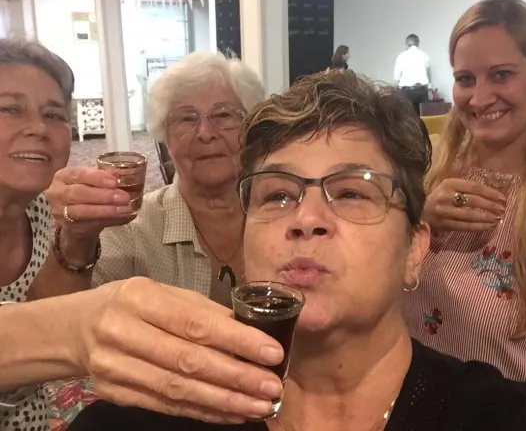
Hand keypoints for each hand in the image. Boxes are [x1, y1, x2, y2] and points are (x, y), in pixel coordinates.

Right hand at [46, 166, 133, 241]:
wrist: (78, 216)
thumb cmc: (87, 191)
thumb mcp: (93, 181)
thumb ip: (105, 178)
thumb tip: (123, 177)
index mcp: (63, 176)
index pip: (78, 174)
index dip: (96, 178)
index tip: (114, 182)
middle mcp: (57, 192)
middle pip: (78, 193)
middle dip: (103, 195)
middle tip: (124, 197)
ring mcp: (60, 211)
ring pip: (82, 211)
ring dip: (106, 210)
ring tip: (125, 209)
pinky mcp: (69, 226)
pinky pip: (89, 224)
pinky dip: (108, 220)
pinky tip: (122, 217)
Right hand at [73, 278, 284, 423]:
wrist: (73, 329)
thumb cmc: (128, 304)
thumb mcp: (161, 292)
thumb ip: (201, 310)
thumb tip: (249, 329)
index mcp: (139, 298)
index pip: (195, 323)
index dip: (237, 340)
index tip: (272, 352)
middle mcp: (123, 332)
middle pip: (189, 361)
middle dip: (237, 377)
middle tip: (272, 387)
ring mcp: (114, 368)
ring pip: (179, 389)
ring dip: (225, 401)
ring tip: (259, 405)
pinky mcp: (115, 394)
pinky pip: (166, 406)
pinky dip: (203, 411)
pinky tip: (231, 413)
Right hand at [424, 178, 506, 231]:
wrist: (418, 211)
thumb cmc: (439, 197)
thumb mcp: (449, 187)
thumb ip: (466, 188)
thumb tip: (492, 194)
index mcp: (449, 183)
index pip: (474, 187)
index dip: (490, 193)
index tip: (502, 198)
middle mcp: (446, 196)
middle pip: (474, 201)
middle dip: (491, 206)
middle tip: (502, 210)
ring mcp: (444, 211)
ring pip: (470, 215)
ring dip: (487, 218)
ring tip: (498, 219)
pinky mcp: (444, 224)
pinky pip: (465, 227)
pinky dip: (479, 227)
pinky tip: (489, 227)